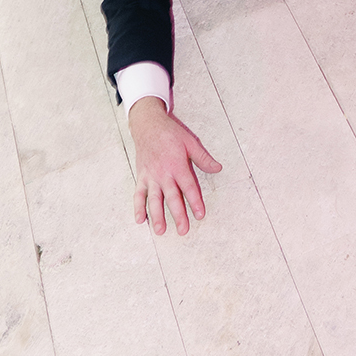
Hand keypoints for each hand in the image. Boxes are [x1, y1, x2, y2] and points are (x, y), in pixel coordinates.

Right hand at [127, 96, 221, 235]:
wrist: (148, 125)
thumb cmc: (170, 134)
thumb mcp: (190, 142)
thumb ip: (203, 158)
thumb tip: (218, 168)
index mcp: (177, 165)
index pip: (188, 187)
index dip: (194, 201)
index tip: (200, 215)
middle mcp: (163, 173)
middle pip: (172, 197)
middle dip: (178, 215)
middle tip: (183, 230)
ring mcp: (150, 176)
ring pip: (154, 199)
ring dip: (157, 215)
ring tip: (161, 230)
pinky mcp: (141, 176)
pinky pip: (138, 194)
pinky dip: (138, 207)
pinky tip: (140, 220)